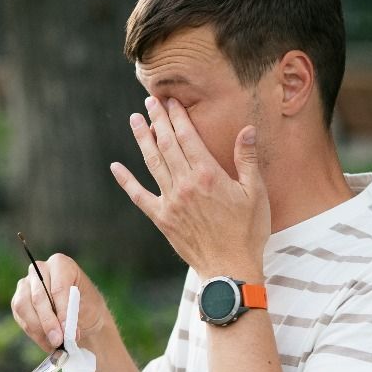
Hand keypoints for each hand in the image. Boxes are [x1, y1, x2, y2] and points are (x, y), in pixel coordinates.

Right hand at [10, 253, 110, 352]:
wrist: (81, 314)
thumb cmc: (87, 306)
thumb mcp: (88, 308)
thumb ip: (74, 316)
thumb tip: (65, 332)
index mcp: (61, 264)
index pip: (58, 287)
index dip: (62, 310)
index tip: (67, 331)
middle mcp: (40, 269)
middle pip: (39, 297)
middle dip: (49, 323)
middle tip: (58, 341)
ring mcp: (26, 284)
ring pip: (24, 306)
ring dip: (38, 329)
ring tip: (54, 344)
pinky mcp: (18, 300)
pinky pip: (20, 316)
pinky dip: (34, 332)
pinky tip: (47, 342)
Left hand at [110, 96, 269, 278]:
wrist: (230, 269)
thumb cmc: (248, 232)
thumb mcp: (255, 193)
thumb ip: (247, 160)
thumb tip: (248, 130)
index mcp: (208, 175)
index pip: (188, 137)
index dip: (177, 117)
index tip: (171, 102)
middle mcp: (185, 184)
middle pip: (167, 145)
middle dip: (158, 120)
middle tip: (150, 101)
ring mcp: (170, 201)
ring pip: (152, 163)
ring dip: (142, 140)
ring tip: (135, 120)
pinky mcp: (162, 219)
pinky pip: (139, 196)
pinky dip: (126, 180)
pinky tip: (116, 166)